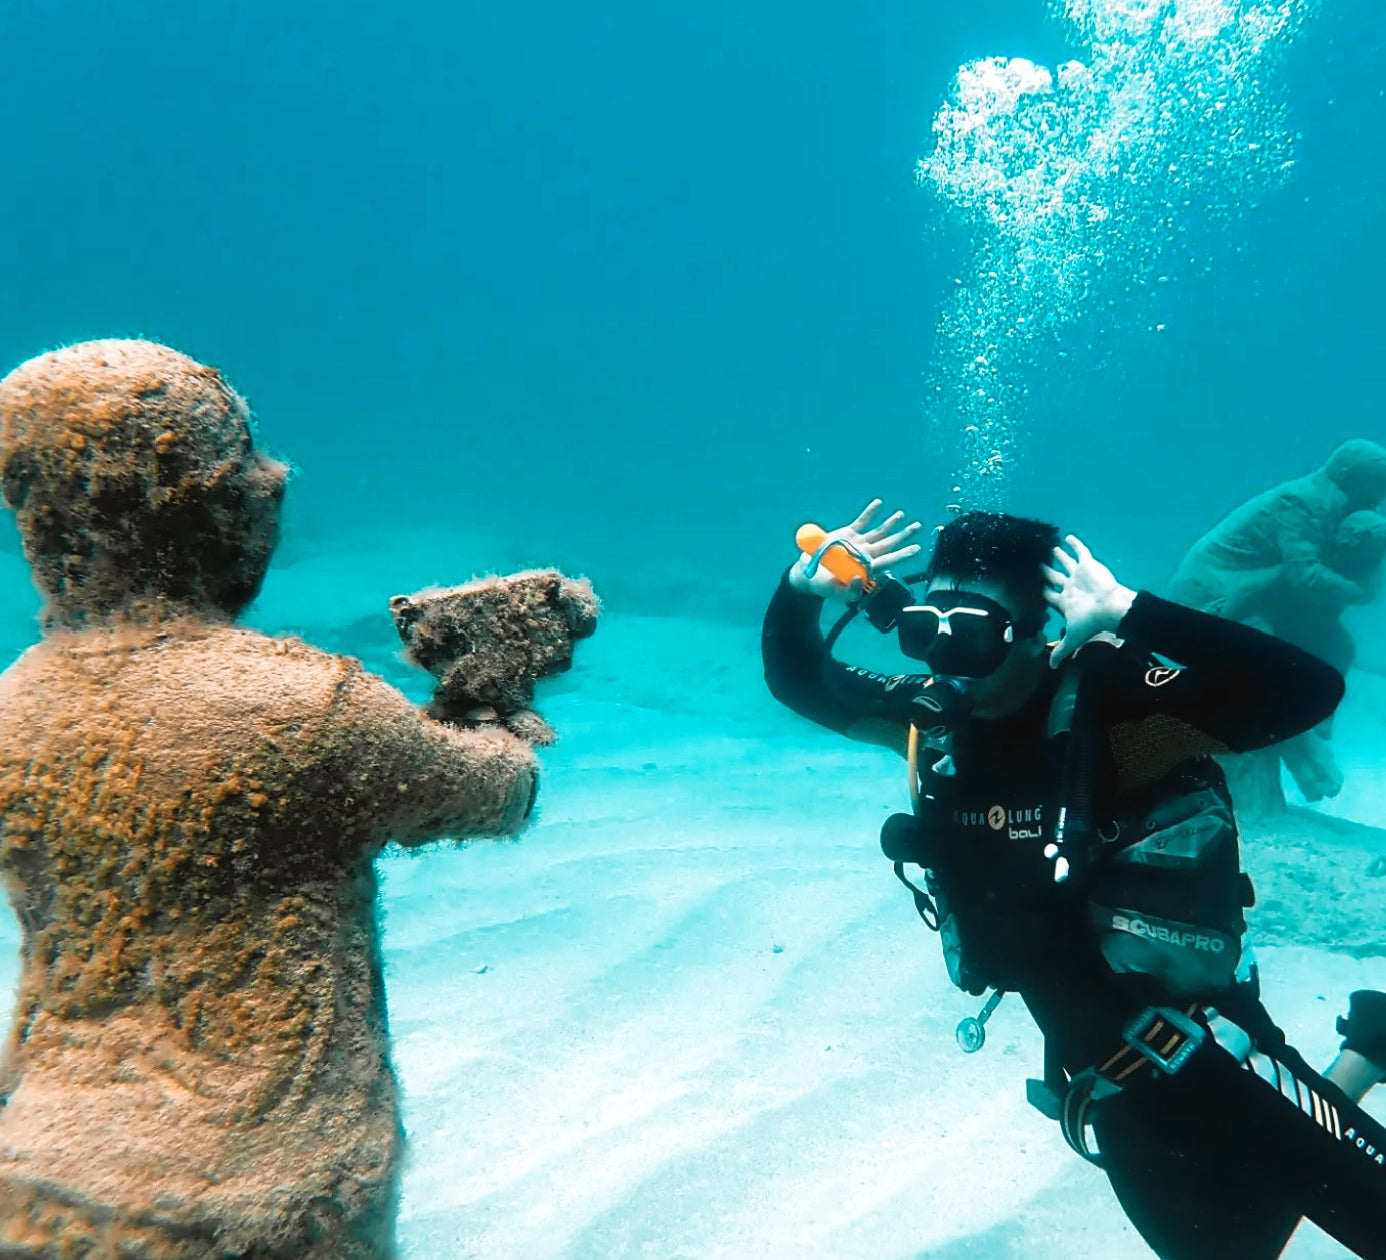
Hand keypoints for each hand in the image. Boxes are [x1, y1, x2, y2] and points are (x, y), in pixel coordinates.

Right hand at [789, 499, 922, 600]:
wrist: (810, 573)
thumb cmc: (825, 586)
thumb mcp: (837, 592)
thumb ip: (851, 591)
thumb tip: (861, 579)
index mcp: (866, 568)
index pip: (888, 560)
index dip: (903, 554)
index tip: (916, 549)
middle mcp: (866, 554)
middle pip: (889, 543)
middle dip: (904, 535)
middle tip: (917, 527)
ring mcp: (858, 543)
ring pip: (878, 531)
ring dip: (891, 523)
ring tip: (901, 514)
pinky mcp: (848, 534)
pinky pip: (862, 521)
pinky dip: (870, 512)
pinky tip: (879, 503)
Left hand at [1043, 535, 1136, 666]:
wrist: (1111, 607)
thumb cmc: (1092, 621)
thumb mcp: (1073, 636)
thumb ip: (1061, 649)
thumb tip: (1051, 667)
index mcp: (1066, 602)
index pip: (1050, 597)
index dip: (1042, 593)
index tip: (1033, 588)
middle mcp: (1071, 587)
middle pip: (1055, 578)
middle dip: (1046, 573)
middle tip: (1036, 565)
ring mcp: (1079, 576)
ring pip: (1066, 563)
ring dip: (1059, 556)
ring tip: (1050, 549)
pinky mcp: (1088, 565)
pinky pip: (1081, 552)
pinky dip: (1075, 545)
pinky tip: (1068, 537)